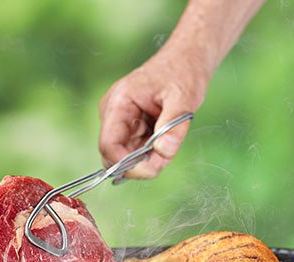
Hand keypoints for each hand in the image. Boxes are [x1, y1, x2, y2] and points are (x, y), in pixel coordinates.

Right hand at [98, 50, 208, 178]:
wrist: (185, 60)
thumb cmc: (182, 73)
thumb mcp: (184, 99)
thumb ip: (174, 127)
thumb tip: (164, 152)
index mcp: (119, 102)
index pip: (108, 144)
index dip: (125, 164)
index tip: (151, 170)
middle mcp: (114, 112)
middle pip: (114, 154)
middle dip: (138, 164)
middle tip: (165, 158)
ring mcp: (121, 120)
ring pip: (126, 155)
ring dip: (147, 159)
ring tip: (169, 142)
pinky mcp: (131, 126)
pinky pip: (136, 149)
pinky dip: (151, 153)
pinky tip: (166, 140)